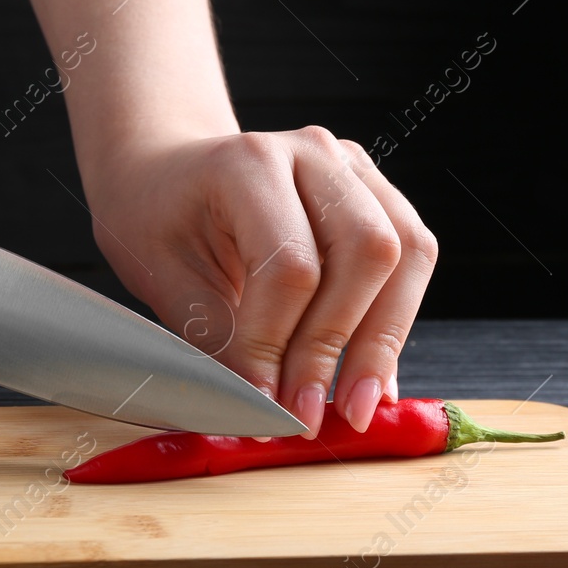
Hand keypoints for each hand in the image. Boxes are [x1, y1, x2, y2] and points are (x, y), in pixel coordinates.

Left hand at [81, 126, 437, 437]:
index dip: (280, 344)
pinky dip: (394, 321)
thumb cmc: (156, 221)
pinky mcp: (375, 191)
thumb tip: (266, 405)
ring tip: (355, 407)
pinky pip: (412, 256)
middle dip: (339, 347)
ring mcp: (350, 166)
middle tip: (310, 416)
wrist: (163, 175)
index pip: (288, 264)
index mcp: (248, 163)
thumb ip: (216, 337)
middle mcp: (311, 151)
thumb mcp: (163, 278)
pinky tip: (372, 374)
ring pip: (406, 252)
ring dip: (384, 340)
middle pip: (364, 251)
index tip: (265, 405)